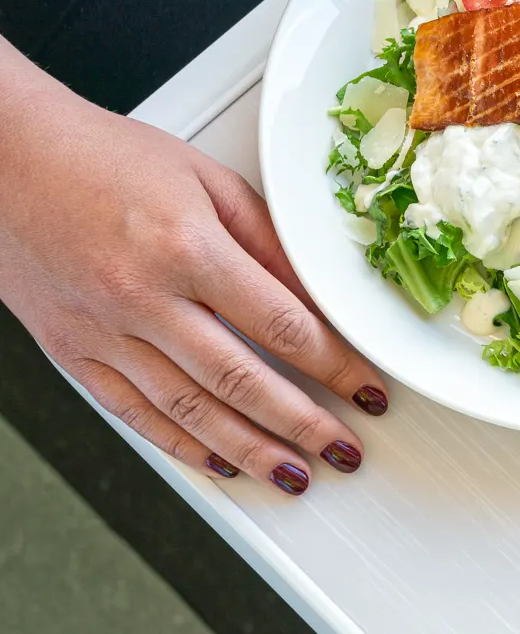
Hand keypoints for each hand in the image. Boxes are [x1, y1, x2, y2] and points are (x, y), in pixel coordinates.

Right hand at [0, 42, 388, 494]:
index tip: (368, 390)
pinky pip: (135, 414)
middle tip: (345, 451)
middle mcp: (142, 297)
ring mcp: (104, 332)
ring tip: (296, 475)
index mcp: (186, 247)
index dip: (335, 367)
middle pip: (240, 380)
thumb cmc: (106, 158)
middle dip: (303, 425)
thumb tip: (324, 299)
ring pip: (189, 410)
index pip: (282, 324)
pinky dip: (183, 446)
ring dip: (250, 451)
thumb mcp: (209, 182)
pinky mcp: (73, 353)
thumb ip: (271, 243)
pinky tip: (222, 463)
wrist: (3, 159)